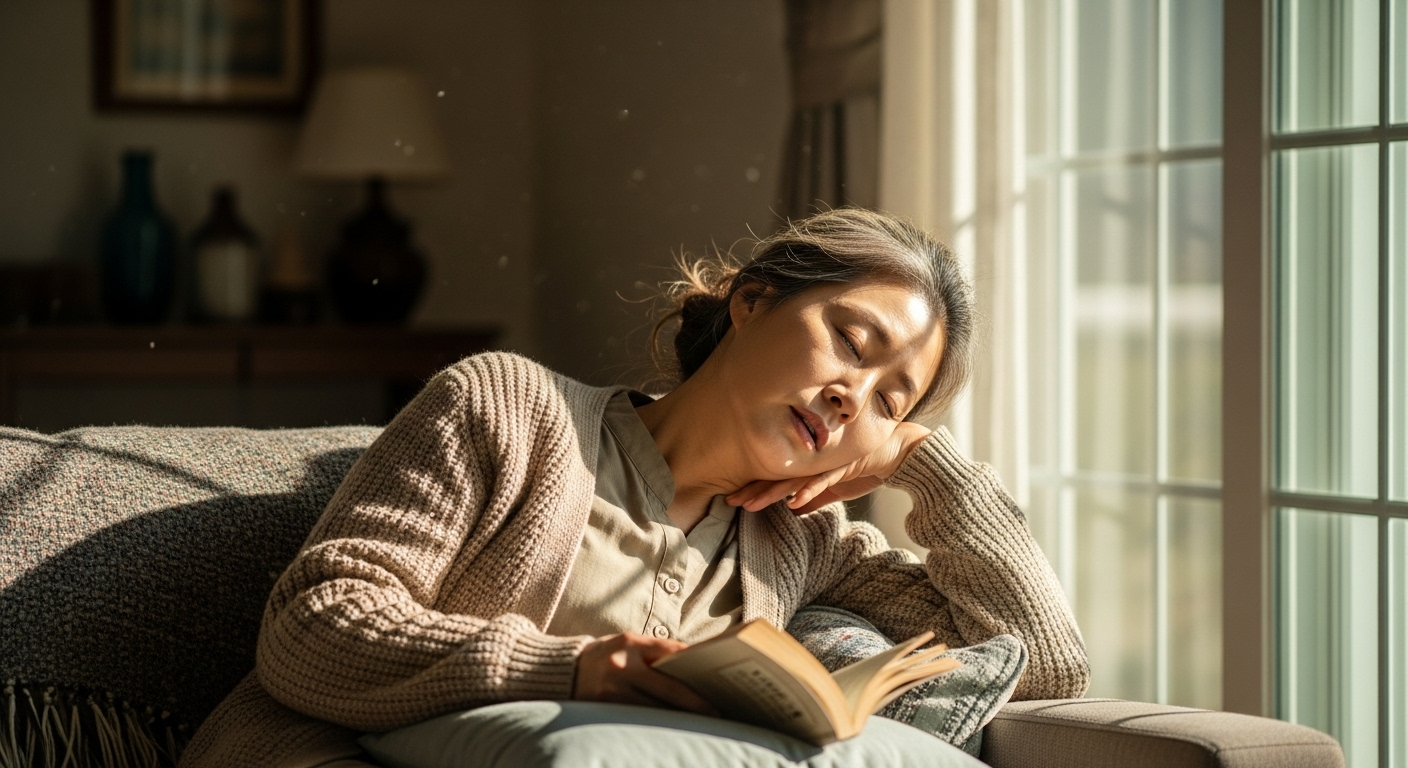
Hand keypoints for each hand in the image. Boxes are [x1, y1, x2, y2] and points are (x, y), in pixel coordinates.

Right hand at [572, 632, 717, 715]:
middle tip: (715, 711)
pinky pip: (638, 717)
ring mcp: (612, 690)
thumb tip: (690, 663)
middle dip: (694, 701)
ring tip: (697, 720)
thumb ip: (653, 652)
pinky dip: (656, 721)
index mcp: (629, 642)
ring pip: (654, 708)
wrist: (562, 669)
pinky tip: (671, 725)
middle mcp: (621, 665)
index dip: (694, 664)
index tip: (714, 675)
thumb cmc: (604, 654)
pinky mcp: (604, 709)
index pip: (670, 651)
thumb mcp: (626, 643)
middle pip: (667, 688)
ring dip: (677, 715)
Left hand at [725, 422, 931, 514]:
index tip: (734, 499)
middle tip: (730, 500)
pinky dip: (809, 490)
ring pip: (794, 479)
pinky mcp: (844, 466)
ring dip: (772, 492)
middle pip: (778, 478)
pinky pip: (823, 480)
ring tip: (752, 503)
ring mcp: (827, 463)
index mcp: (810, 467)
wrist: (900, 452)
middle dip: (754, 490)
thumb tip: (794, 511)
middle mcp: (813, 463)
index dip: (756, 489)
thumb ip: (816, 498)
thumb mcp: (837, 487)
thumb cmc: (867, 467)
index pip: (778, 479)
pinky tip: (794, 501)